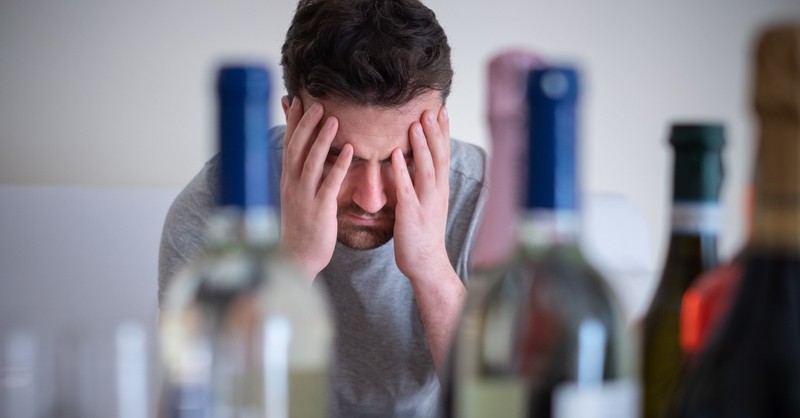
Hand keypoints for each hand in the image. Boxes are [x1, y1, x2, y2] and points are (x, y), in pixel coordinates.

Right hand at [280, 97, 352, 279]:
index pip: (288, 144)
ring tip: (334, 119)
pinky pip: (329, 183)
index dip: (292, 122)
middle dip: (306, 124)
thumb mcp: (296, 197)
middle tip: (318, 103)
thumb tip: (303, 158)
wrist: (297, 257)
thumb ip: (299, 176)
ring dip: (322, 139)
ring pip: (311, 162)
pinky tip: (349, 151)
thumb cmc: (300, 227)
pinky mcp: (319, 209)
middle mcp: (292, 185)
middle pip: (297, 147)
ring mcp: (304, 196)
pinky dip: (339, 165)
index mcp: (287, 180)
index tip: (296, 100)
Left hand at [391, 107, 451, 280]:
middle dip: (435, 133)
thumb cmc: (423, 235)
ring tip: (415, 125)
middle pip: (439, 157)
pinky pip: (407, 189)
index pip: (444, 155)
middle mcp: (437, 193)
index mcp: (441, 189)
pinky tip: (396, 154)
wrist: (427, 264)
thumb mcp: (427, 204)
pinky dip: (402, 170)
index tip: (442, 110)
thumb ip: (422, 184)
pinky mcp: (411, 214)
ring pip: (427, 170)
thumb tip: (413, 163)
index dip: (444, 132)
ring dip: (422, 146)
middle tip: (430, 110)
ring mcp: (426, 203)